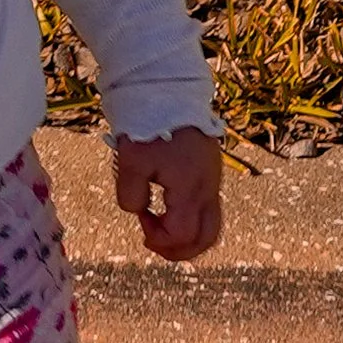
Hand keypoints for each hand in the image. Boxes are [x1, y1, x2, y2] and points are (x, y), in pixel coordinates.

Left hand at [113, 124, 224, 265]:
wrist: (171, 91)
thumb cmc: (149, 125)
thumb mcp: (130, 161)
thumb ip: (131, 194)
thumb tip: (139, 210)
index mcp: (190, 188)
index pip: (181, 234)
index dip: (159, 238)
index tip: (141, 220)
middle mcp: (208, 189)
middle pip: (206, 239)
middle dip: (179, 250)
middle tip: (152, 241)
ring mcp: (213, 181)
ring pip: (212, 226)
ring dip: (187, 237)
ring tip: (161, 229)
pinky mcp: (211, 172)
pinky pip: (208, 209)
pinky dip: (191, 220)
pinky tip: (168, 207)